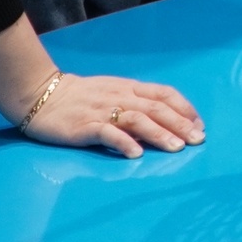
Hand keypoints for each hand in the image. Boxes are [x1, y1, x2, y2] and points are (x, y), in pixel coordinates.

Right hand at [22, 72, 208, 158]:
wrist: (41, 95)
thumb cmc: (81, 96)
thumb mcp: (113, 91)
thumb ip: (136, 102)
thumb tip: (165, 120)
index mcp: (129, 87)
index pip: (164, 94)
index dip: (184, 108)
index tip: (200, 125)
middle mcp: (120, 96)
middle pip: (156, 108)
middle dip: (179, 124)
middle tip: (197, 140)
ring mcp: (102, 111)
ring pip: (137, 119)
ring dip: (159, 134)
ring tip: (176, 149)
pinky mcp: (84, 125)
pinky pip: (107, 133)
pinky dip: (124, 142)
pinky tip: (136, 154)